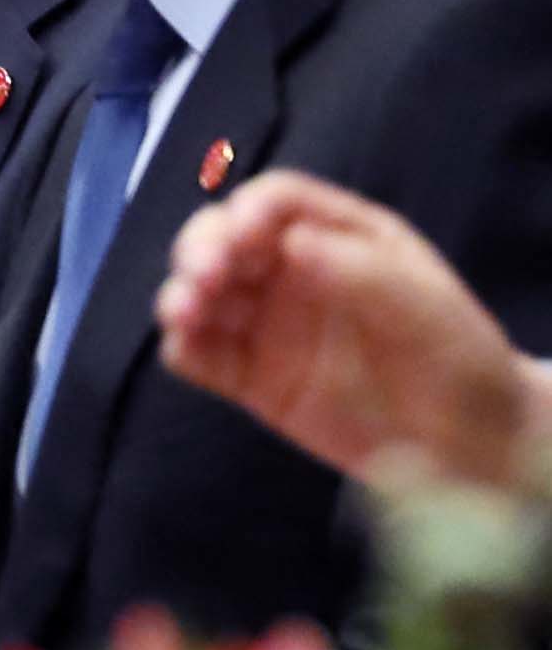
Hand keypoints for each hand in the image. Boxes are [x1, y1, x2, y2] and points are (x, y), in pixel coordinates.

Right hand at [159, 169, 551, 489]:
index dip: (251, 210)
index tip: (244, 236)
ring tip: (185, 312)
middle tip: (203, 276)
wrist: (469, 446)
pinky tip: (185, 345)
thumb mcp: (425, 307)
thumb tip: (289, 242)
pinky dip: (181, 345)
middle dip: (202, 248)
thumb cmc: (459, 361)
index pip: (278, 203)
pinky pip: (199, 355)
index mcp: (340, 239)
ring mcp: (267, 326)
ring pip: (200, 293)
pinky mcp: (249, 379)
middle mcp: (293, 273)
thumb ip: (359, 272)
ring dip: (182, 294)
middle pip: (224, 239)